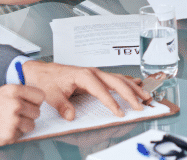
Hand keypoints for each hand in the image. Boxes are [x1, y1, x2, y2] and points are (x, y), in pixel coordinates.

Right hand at [0, 84, 43, 146]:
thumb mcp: (0, 92)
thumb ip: (18, 95)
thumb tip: (32, 100)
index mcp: (14, 91)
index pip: (40, 96)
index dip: (35, 102)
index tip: (31, 105)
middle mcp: (16, 104)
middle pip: (37, 112)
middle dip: (29, 115)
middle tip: (17, 116)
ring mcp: (13, 121)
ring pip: (31, 125)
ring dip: (22, 126)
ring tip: (9, 123)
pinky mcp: (9, 135)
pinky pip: (21, 136)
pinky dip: (13, 134)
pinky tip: (2, 129)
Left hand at [21, 61, 149, 118]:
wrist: (40, 71)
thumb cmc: (47, 80)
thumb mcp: (51, 94)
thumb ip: (62, 105)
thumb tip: (71, 116)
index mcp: (84, 75)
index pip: (102, 90)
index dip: (112, 102)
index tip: (120, 113)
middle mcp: (93, 73)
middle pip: (117, 83)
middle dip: (131, 94)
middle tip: (141, 106)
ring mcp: (96, 73)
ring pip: (120, 80)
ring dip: (134, 88)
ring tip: (146, 96)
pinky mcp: (96, 77)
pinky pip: (115, 79)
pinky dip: (128, 82)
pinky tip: (136, 85)